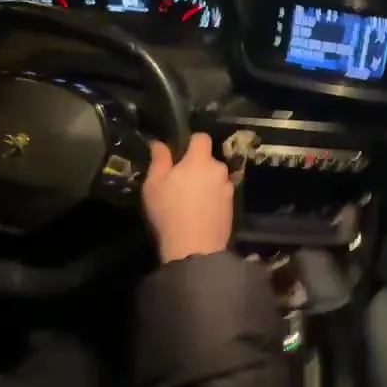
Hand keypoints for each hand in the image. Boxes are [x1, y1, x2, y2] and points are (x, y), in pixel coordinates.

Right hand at [142, 133, 233, 262]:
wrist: (195, 248)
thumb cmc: (169, 211)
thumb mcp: (154, 184)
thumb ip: (159, 160)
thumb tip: (159, 143)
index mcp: (200, 160)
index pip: (201, 137)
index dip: (190, 142)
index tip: (178, 154)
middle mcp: (219, 170)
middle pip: (208, 160)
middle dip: (197, 166)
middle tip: (179, 181)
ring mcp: (228, 189)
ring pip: (215, 179)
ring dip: (206, 183)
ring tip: (190, 200)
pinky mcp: (232, 208)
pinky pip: (220, 195)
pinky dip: (212, 199)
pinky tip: (200, 213)